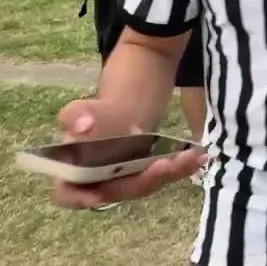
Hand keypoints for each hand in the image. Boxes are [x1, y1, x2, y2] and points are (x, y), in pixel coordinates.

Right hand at [49, 99, 206, 209]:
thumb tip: (81, 126)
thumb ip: (81, 114)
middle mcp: (96, 170)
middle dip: (142, 181)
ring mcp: (122, 168)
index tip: (101, 194)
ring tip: (193, 158)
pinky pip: (158, 172)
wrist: (149, 69)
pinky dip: (177, 167)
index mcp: (74, 160)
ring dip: (167, 174)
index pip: (68, 191)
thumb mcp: (97, 98)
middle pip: (114, 189)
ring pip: (141, 182)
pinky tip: (198, 157)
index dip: (79, 198)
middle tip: (166, 164)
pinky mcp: (147, 163)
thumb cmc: (118, 86)